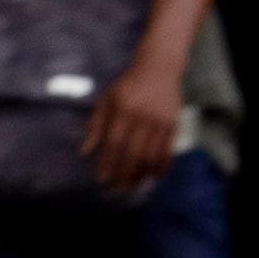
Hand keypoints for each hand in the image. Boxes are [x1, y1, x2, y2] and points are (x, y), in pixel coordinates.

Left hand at [84, 57, 182, 195]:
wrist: (159, 68)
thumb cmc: (128, 85)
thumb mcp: (106, 100)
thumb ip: (95, 126)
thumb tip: (85, 152)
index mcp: (122, 110)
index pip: (113, 143)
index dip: (108, 163)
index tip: (103, 179)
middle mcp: (142, 117)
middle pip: (133, 154)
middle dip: (125, 175)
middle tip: (119, 189)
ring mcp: (160, 121)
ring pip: (151, 156)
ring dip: (142, 174)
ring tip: (134, 185)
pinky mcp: (173, 124)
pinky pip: (168, 151)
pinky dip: (161, 166)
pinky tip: (155, 176)